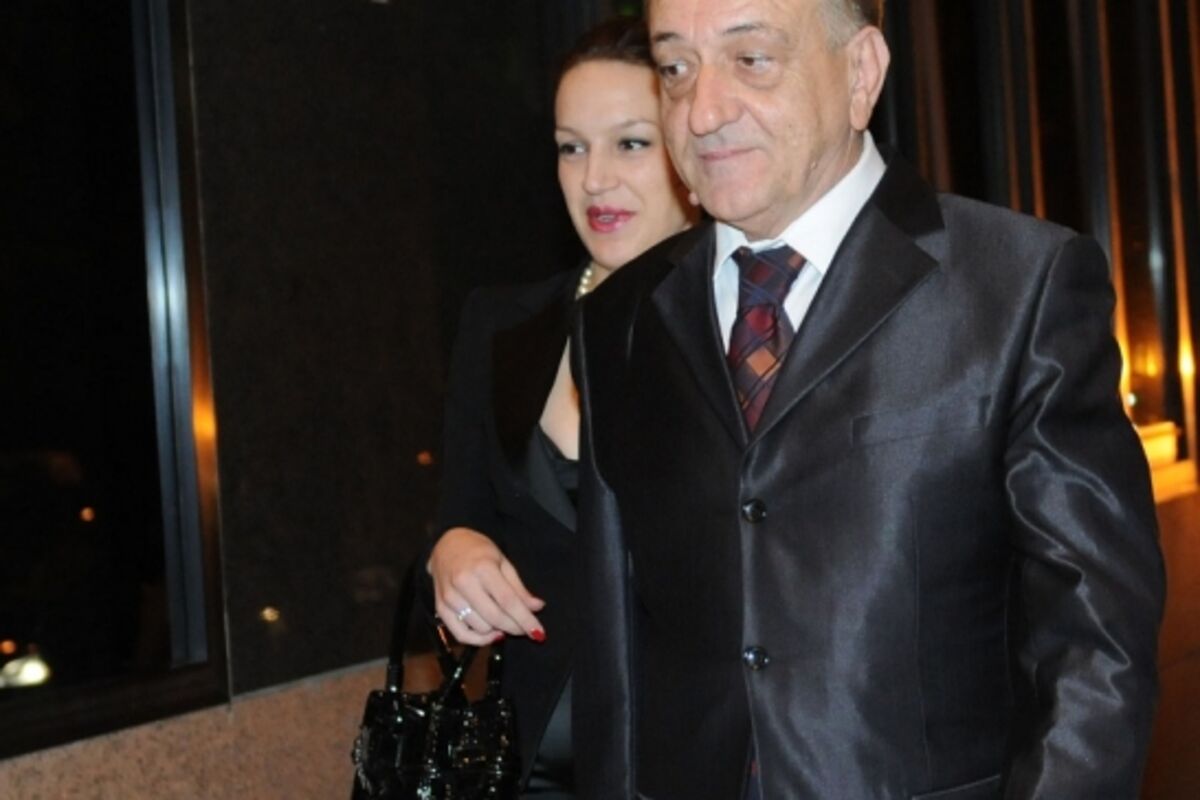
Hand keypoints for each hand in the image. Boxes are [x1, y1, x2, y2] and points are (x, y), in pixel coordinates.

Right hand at [427, 527, 546, 645]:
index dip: (525, 620)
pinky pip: (461, 634)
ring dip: (498, 631)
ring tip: (505, 622)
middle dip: (515, 628)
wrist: (446, 546)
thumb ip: (519, 588)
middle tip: (525, 629)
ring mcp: (450, 597)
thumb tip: (537, 608)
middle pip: (495, 617)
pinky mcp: (441, 608)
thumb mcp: (503, 563)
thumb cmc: (478, 552)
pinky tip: (490, 634)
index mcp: (483, 568)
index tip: (539, 633)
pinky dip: (479, 640)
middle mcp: (464, 583)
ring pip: (480, 628)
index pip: (508, 601)